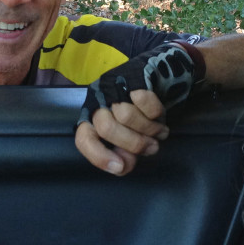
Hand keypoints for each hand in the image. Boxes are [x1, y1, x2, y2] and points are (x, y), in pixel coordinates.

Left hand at [75, 41, 203, 175]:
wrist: (155, 79)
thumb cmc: (138, 115)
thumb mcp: (127, 137)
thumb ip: (123, 154)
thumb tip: (122, 165)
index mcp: (91, 119)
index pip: (84, 139)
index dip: (99, 156)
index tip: (120, 167)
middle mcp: (97, 102)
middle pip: (107, 128)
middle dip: (134, 143)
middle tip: (152, 148)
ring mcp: (113, 88)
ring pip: (126, 115)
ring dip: (149, 129)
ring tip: (160, 132)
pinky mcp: (131, 77)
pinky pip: (143, 100)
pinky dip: (155, 112)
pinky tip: (159, 115)